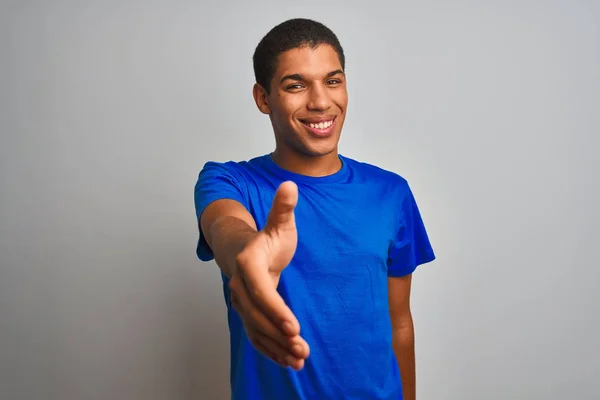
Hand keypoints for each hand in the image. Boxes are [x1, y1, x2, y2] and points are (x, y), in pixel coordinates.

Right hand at [229, 181, 309, 369]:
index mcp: (247, 262)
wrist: (243, 250)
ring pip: (255, 329)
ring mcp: (240, 301)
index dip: (276, 310)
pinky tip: (289, 361)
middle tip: (301, 348)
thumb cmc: (266, 238)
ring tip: (299, 360)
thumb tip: (290, 184)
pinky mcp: (247, 313)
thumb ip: (283, 208)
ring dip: (275, 347)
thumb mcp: (279, 223)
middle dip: (277, 334)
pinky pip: (255, 335)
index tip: (294, 326)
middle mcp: (239, 284)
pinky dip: (270, 350)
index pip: (261, 291)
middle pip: (256, 314)